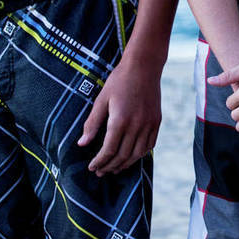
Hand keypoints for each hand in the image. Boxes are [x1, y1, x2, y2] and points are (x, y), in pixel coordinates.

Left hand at [77, 56, 160, 175]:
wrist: (144, 67)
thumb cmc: (119, 81)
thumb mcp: (101, 100)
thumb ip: (92, 123)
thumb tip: (82, 144)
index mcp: (120, 120)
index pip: (108, 150)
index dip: (99, 162)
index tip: (92, 167)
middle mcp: (136, 125)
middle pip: (122, 156)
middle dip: (110, 166)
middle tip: (100, 172)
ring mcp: (149, 125)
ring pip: (137, 154)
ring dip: (124, 164)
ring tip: (114, 169)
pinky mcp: (157, 122)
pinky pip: (149, 145)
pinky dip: (139, 155)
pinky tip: (130, 157)